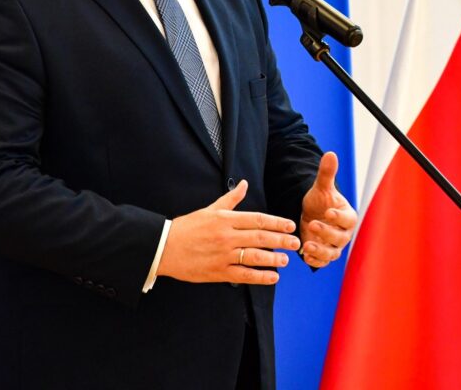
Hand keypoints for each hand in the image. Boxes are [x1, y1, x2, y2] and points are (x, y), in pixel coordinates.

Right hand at [158, 180, 300, 284]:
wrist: (163, 247)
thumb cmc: (187, 227)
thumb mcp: (210, 209)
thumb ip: (231, 199)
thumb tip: (244, 183)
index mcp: (226, 219)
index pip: (258, 219)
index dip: (277, 222)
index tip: (291, 226)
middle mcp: (226, 236)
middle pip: (260, 237)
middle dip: (281, 240)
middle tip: (296, 243)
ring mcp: (222, 255)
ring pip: (254, 256)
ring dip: (273, 258)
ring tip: (286, 260)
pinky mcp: (217, 272)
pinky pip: (243, 275)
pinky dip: (259, 277)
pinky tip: (273, 277)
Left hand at [300, 152, 356, 268]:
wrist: (312, 214)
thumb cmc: (320, 200)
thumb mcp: (321, 187)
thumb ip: (327, 173)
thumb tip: (330, 154)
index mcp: (347, 217)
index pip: (348, 219)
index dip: (339, 216)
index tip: (328, 211)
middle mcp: (344, 234)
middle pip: (340, 238)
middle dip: (326, 233)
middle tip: (312, 224)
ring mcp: (334, 246)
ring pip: (332, 253)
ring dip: (320, 251)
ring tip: (306, 245)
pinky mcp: (324, 255)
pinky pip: (322, 262)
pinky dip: (314, 261)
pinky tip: (303, 256)